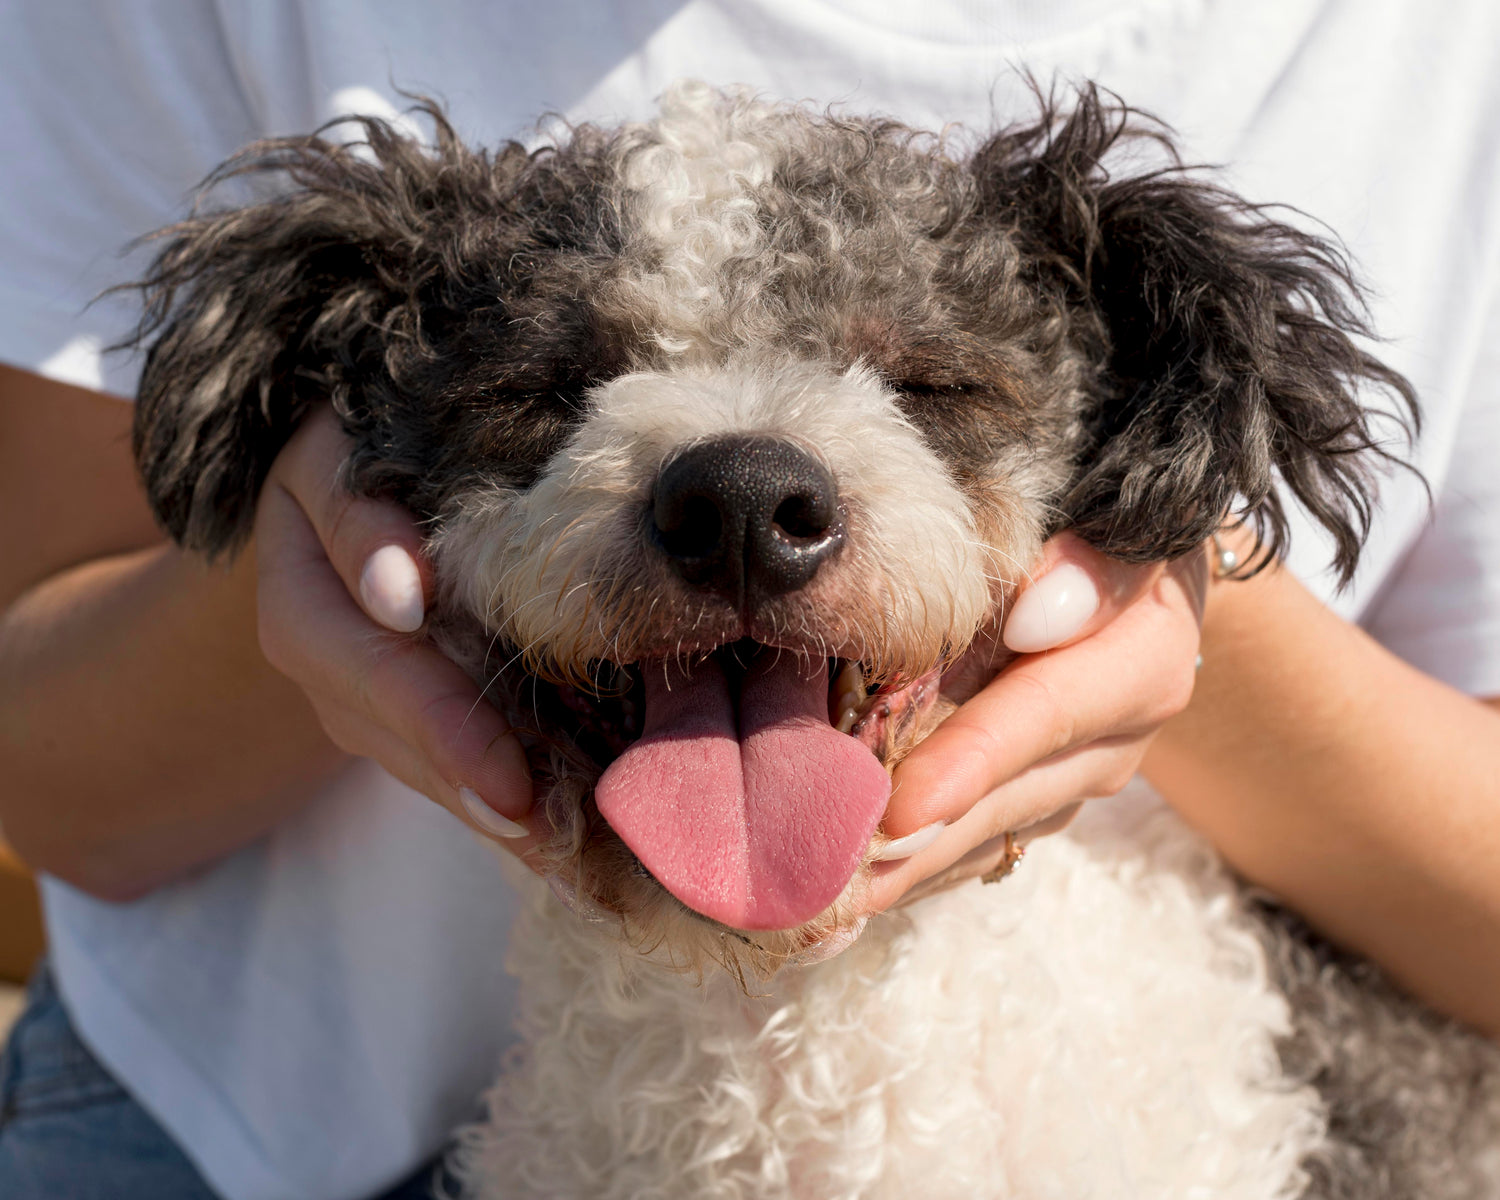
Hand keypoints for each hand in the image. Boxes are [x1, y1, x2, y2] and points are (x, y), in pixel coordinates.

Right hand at [253, 407, 536, 849]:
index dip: (435, 713)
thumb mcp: (341, 452)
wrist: (345, 471)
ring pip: (411, 757)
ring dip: (480, 802)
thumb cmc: (359, 444)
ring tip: (556, 849)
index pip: (368, 659)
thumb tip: (401, 596)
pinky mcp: (389, 710)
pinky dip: (489, 792)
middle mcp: (317, 653)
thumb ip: (358, 513)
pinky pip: (434, 759)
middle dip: (467, 773)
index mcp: (300, 588)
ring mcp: (348, 690)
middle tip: (536, 825)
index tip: (503, 774)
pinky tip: (550, 836)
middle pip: (389, 726)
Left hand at [865, 533, 1208, 910]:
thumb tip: (1035, 614)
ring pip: (985, 834)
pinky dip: (917, 865)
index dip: (971, 760)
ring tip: (823, 903)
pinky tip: (852, 891)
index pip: (1043, 714)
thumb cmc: (1103, 529)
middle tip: (832, 883)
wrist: (1141, 568)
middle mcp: (1116, 739)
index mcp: (1143, 661)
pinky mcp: (1043, 801)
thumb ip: (1087, 565)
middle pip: (1005, 798)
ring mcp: (1078, 780)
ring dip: (907, 870)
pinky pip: (978, 843)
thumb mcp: (1111, 527)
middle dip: (919, 845)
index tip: (900, 809)